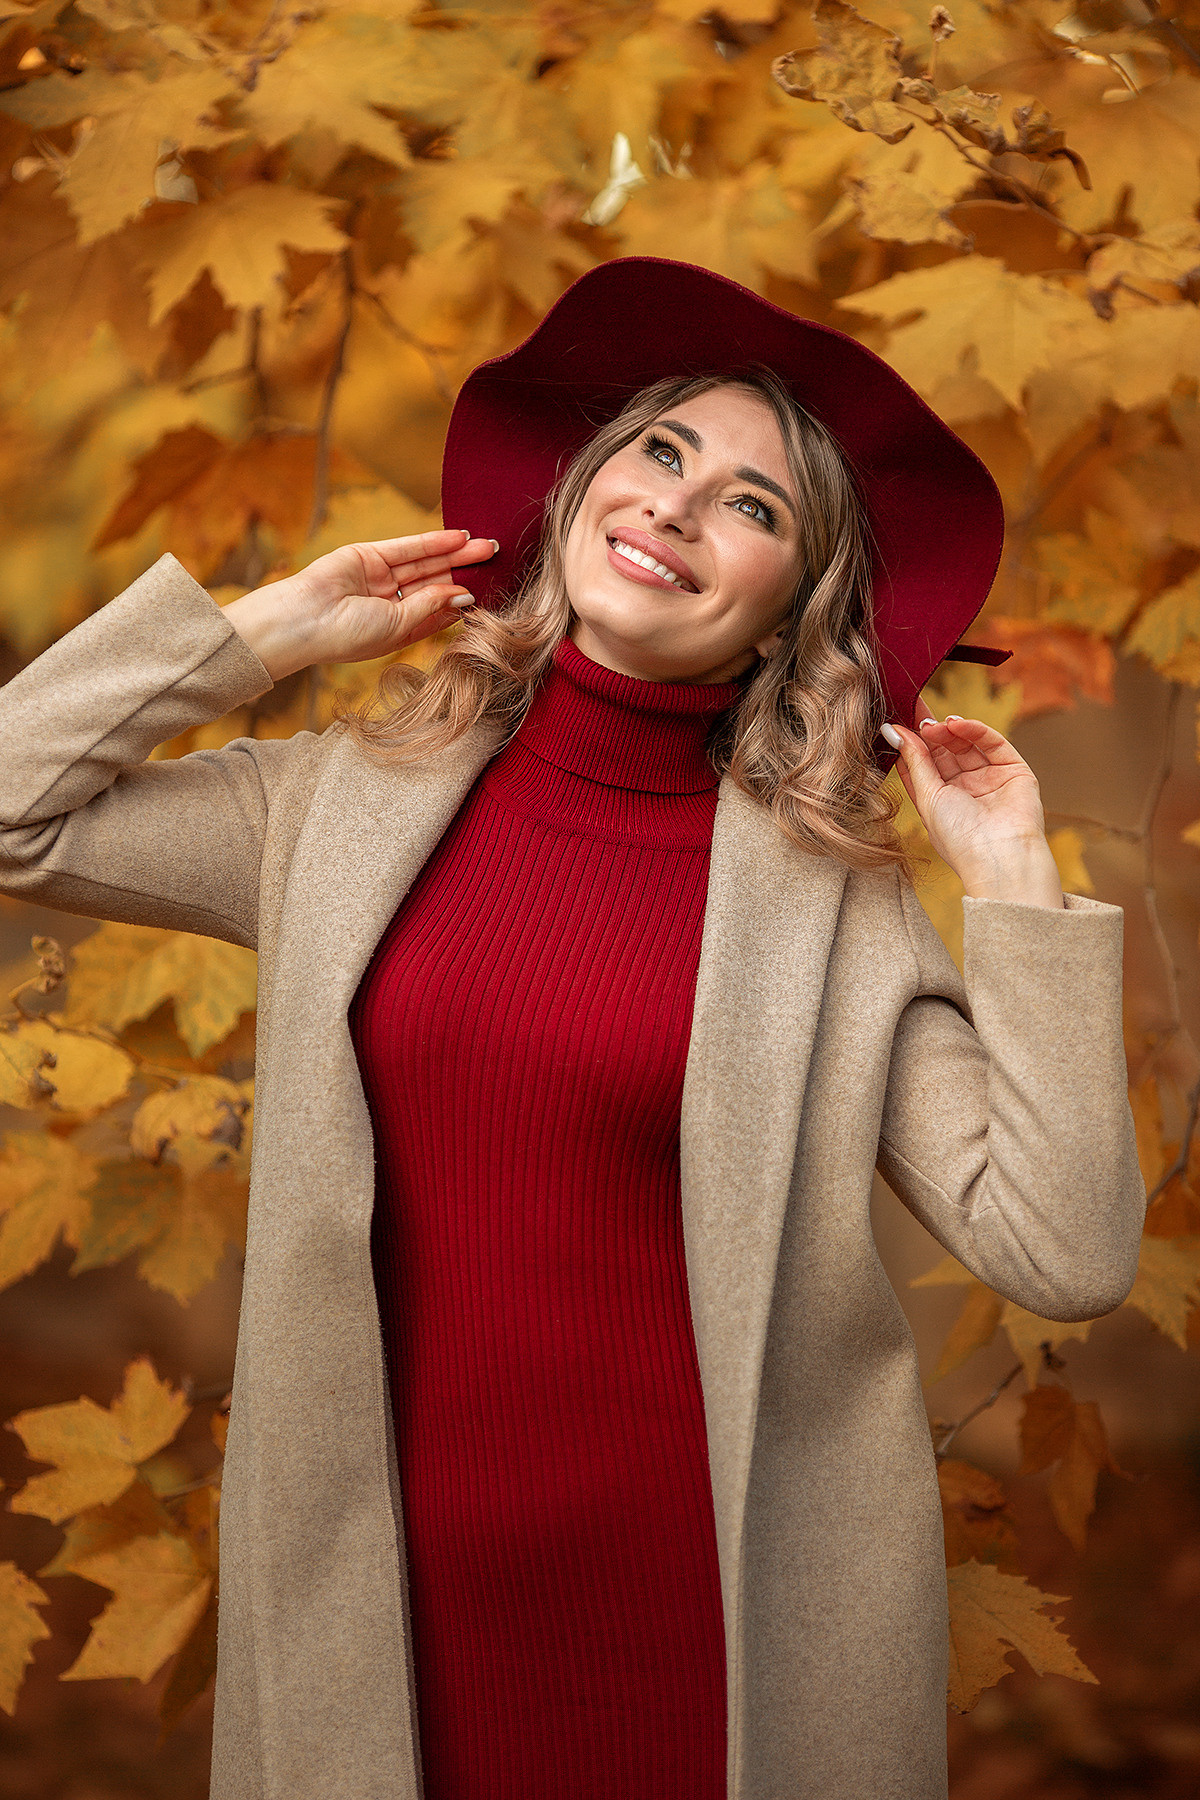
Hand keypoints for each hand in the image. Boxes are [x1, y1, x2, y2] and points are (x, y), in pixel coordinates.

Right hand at [222, 529, 496, 681]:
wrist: (303, 622)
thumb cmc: (347, 636)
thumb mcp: (397, 626)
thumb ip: (430, 606)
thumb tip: (464, 594)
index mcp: (398, 630)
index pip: (439, 611)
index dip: (464, 600)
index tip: (493, 590)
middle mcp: (391, 604)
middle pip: (436, 583)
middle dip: (465, 570)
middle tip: (496, 556)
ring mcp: (379, 579)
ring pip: (425, 563)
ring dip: (455, 554)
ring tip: (485, 545)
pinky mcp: (368, 556)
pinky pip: (407, 548)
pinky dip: (433, 542)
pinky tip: (458, 537)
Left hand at [884, 710, 1063, 907]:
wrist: (1000, 858)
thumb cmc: (959, 838)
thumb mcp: (928, 797)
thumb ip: (914, 761)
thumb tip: (892, 730)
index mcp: (941, 801)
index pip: (922, 765)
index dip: (910, 743)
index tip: (894, 720)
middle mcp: (965, 789)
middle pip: (944, 751)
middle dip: (928, 732)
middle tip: (914, 712)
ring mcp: (990, 778)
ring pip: (967, 744)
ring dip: (948, 730)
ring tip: (933, 725)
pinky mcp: (1014, 770)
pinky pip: (992, 743)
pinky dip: (974, 730)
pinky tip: (955, 723)